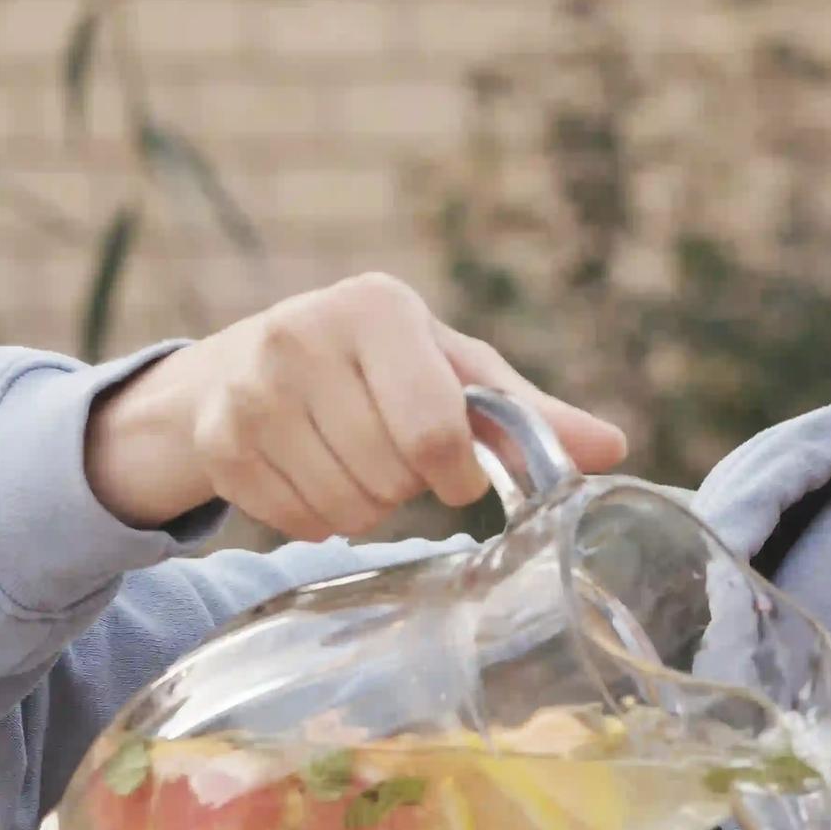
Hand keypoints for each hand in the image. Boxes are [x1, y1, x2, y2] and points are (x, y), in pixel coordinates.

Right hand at [83, 271, 627, 537]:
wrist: (244, 366)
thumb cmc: (376, 367)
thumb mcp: (453, 372)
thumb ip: (527, 414)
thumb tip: (612, 448)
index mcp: (376, 306)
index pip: (433, 430)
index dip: (455, 471)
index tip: (454, 469)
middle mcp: (303, 334)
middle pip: (390, 476)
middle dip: (405, 486)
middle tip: (391, 454)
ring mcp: (252, 388)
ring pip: (345, 508)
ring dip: (364, 508)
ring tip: (353, 462)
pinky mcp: (219, 440)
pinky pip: (297, 523)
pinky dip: (315, 519)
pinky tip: (311, 475)